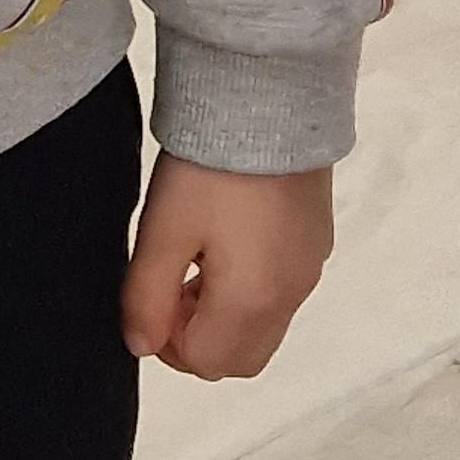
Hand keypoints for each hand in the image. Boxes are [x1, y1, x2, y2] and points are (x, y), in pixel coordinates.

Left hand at [123, 154, 334, 377]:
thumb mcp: (163, 229)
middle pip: (242, 357)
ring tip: (197, 256)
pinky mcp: (317, 240)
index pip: (207, 362)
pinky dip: (252, 288)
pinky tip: (229, 237)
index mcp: (252, 301)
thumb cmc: (210, 168)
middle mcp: (291, 295)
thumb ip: (146, 296)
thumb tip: (141, 346)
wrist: (269, 98)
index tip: (153, 296)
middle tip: (173, 284)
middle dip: (200, 338)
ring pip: (265, 326)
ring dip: (226, 314)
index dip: (168, 342)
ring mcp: (310, 268)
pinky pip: (283, 291)